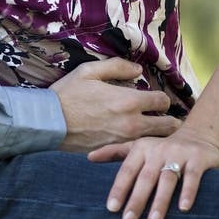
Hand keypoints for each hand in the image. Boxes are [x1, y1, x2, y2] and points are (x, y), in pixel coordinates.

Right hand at [50, 58, 179, 152]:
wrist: (49, 121)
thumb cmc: (68, 93)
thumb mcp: (89, 71)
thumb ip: (117, 66)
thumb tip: (138, 70)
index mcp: (127, 100)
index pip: (163, 101)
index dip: (162, 98)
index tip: (156, 99)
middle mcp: (131, 123)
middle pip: (168, 126)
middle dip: (170, 120)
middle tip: (164, 117)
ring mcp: (124, 140)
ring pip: (155, 141)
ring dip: (158, 135)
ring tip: (154, 130)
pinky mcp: (115, 151)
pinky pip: (137, 149)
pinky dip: (141, 146)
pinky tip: (136, 141)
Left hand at [88, 129, 218, 218]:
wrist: (197, 136)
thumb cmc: (160, 148)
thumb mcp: (137, 147)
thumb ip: (114, 152)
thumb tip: (88, 158)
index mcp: (141, 149)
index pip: (127, 170)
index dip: (119, 188)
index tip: (111, 208)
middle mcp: (158, 151)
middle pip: (145, 177)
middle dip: (136, 199)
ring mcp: (178, 154)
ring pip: (167, 178)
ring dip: (160, 200)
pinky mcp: (198, 160)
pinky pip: (192, 177)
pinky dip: (188, 192)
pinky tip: (183, 208)